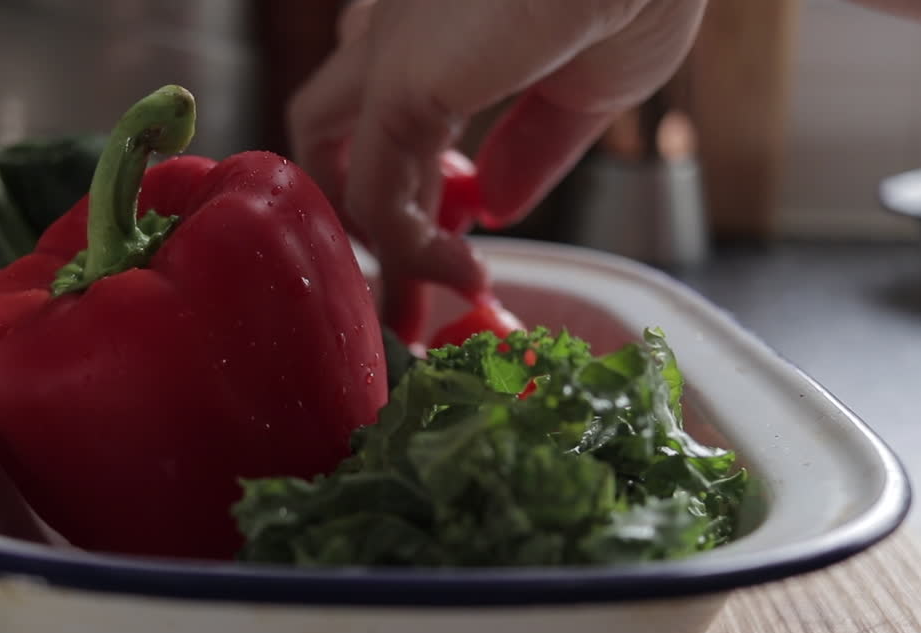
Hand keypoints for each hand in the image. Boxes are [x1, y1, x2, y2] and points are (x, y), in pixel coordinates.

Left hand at [287, 0, 706, 317]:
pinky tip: (464, 276)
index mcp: (436, 27)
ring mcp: (386, 53)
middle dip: (368, 229)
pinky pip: (377, 196)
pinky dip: (410, 252)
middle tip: (403, 303)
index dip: (413, 186)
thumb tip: (496, 206)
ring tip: (412, 315)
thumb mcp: (586, 90)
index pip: (384, 113)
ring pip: (334, 167)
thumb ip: (531, 149)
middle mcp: (394, 31)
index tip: (454, 243)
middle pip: (342, 143)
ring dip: (374, 253)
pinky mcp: (397, 86)